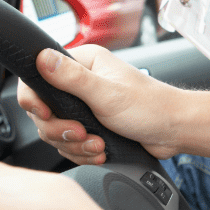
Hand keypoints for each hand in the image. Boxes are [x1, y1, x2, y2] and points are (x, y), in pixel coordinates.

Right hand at [18, 44, 183, 163]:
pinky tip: (101, 151)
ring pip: (55, 131)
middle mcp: (81, 81)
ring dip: (74, 144)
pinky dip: (82, 152)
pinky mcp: (90, 125)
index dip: (35, 100)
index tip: (46, 114)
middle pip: (43, 111)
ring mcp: (84, 105)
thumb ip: (72, 78)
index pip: (38, 77)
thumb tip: (42, 57)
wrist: (174, 131)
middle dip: (60, 130)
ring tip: (98, 145)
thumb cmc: (151, 107)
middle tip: (82, 133)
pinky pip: (69, 144)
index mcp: (84, 62)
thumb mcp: (108, 93)